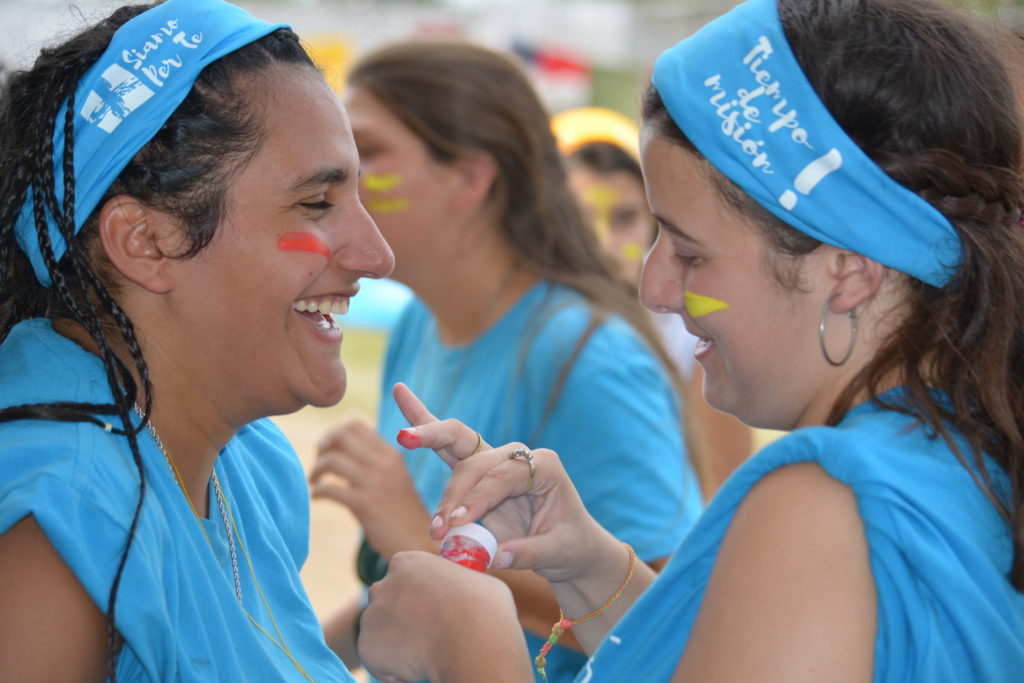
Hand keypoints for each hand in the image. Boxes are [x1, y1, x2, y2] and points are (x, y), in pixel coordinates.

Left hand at [310, 416, 434, 556]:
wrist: (418, 542)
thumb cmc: (402, 512)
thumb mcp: (394, 478)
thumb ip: (374, 462)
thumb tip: (340, 448)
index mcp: (391, 454)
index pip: (355, 425)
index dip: (334, 433)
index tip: (328, 449)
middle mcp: (384, 464)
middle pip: (341, 436)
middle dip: (323, 447)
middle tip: (319, 464)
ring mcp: (374, 483)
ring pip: (332, 460)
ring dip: (317, 469)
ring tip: (314, 481)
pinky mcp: (365, 505)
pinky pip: (330, 489)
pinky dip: (317, 491)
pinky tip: (316, 497)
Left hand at [358, 551, 530, 682]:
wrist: (473, 645)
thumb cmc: (484, 611)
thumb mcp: (478, 581)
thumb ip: (460, 581)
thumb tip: (465, 590)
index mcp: (407, 562)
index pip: (405, 577)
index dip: (418, 595)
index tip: (432, 609)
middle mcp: (383, 585)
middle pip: (388, 603)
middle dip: (403, 617)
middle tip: (429, 634)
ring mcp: (371, 616)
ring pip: (382, 631)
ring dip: (398, 642)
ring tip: (427, 652)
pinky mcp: (366, 646)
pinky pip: (378, 658)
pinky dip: (393, 666)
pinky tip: (418, 665)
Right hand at [392, 383, 609, 583]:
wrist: (569, 543)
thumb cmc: (567, 544)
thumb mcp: (558, 551)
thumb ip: (527, 553)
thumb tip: (494, 558)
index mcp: (544, 465)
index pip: (501, 477)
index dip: (477, 500)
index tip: (457, 525)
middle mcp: (517, 454)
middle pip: (474, 460)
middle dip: (453, 492)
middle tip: (439, 527)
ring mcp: (495, 457)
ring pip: (454, 445)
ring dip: (434, 475)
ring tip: (434, 524)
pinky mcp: (476, 467)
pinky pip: (445, 441)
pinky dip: (421, 423)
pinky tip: (400, 390)